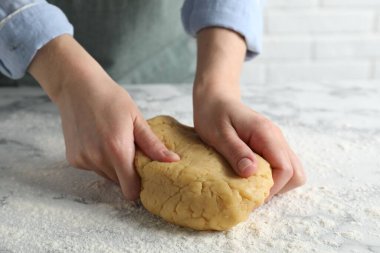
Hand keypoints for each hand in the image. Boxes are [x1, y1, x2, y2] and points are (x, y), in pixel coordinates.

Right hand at [29, 35, 178, 199]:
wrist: (77, 86)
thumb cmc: (110, 98)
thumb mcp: (136, 118)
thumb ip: (153, 144)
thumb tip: (173, 161)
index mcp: (117, 150)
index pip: (131, 190)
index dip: (140, 185)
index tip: (146, 175)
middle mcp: (97, 159)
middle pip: (120, 183)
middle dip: (128, 172)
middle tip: (132, 150)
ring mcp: (83, 160)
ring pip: (107, 176)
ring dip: (114, 167)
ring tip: (114, 142)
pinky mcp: (73, 159)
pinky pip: (94, 168)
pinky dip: (100, 160)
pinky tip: (99, 140)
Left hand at [193, 28, 305, 198]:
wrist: (216, 97)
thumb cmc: (213, 113)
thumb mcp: (219, 134)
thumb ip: (236, 152)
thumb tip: (252, 173)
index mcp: (266, 134)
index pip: (285, 169)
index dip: (270, 187)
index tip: (250, 193)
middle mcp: (277, 138)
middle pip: (296, 174)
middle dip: (278, 188)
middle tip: (253, 190)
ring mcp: (276, 142)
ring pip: (293, 171)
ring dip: (276, 183)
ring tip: (252, 184)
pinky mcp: (271, 146)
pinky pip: (282, 166)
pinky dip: (272, 176)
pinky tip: (252, 175)